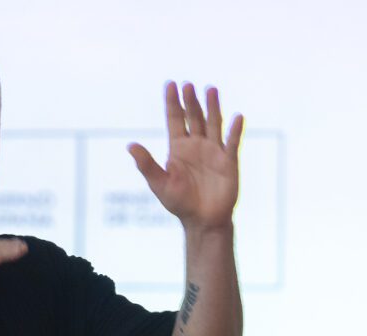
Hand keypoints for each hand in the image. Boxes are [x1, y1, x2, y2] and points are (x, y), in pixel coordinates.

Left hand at [128, 81, 243, 232]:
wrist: (202, 221)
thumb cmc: (179, 203)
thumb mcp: (159, 183)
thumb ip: (146, 164)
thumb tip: (130, 145)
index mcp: (178, 148)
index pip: (175, 119)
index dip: (172, 103)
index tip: (170, 84)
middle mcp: (196, 145)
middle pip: (194, 117)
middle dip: (191, 101)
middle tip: (187, 85)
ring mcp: (214, 151)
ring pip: (214, 123)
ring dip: (212, 107)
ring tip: (210, 89)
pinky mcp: (229, 161)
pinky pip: (232, 143)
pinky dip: (235, 130)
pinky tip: (237, 117)